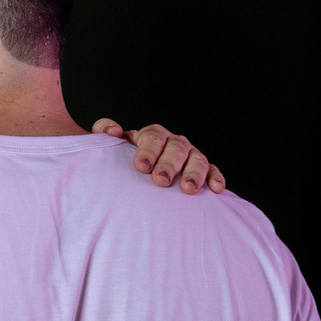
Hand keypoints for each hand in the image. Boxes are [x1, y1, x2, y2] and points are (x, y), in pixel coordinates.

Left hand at [92, 120, 225, 194]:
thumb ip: (104, 131)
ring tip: (188, 189)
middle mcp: (174, 143)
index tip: (141, 166)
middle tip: (161, 180)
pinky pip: (213, 171)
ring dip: (194, 173)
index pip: (153, 137)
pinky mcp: (203, 170)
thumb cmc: (124, 160)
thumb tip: (113, 131)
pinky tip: (215, 189)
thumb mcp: (112, 145)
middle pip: (176, 149)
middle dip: (169, 164)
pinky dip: (215, 178)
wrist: (138, 175)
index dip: (148, 150)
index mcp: (153, 135)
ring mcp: (190, 156)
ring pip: (197, 159)